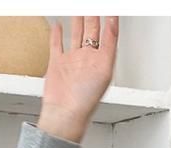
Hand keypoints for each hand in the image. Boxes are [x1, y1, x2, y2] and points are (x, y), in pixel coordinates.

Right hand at [38, 16, 119, 141]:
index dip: (110, 20)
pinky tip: (59, 24)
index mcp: (102, 61)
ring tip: (79, 8)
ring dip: (78, 20)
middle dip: (93, 15)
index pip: (108, 35)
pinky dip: (57, 33)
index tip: (111, 8)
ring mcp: (72, 61)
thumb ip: (110, 45)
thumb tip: (113, 24)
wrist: (65, 112)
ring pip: (76, 34)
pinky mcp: (57, 63)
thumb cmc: (86, 99)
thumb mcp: (105, 69)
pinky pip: (57, 44)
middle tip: (93, 5)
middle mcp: (88, 59)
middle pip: (92, 30)